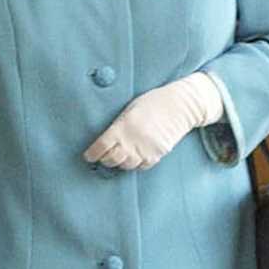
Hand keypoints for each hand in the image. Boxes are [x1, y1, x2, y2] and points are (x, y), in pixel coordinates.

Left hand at [84, 72, 223, 170]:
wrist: (180, 106)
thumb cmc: (153, 102)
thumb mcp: (130, 109)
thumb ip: (118, 125)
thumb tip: (106, 139)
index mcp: (123, 126)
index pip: (102, 146)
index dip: (93, 154)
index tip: (88, 156)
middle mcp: (133, 140)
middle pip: (112, 159)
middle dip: (105, 160)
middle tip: (102, 157)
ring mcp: (146, 149)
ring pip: (126, 165)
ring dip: (120, 163)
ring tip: (118, 158)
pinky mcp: (158, 154)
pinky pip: (142, 166)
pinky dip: (136, 164)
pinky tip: (134, 158)